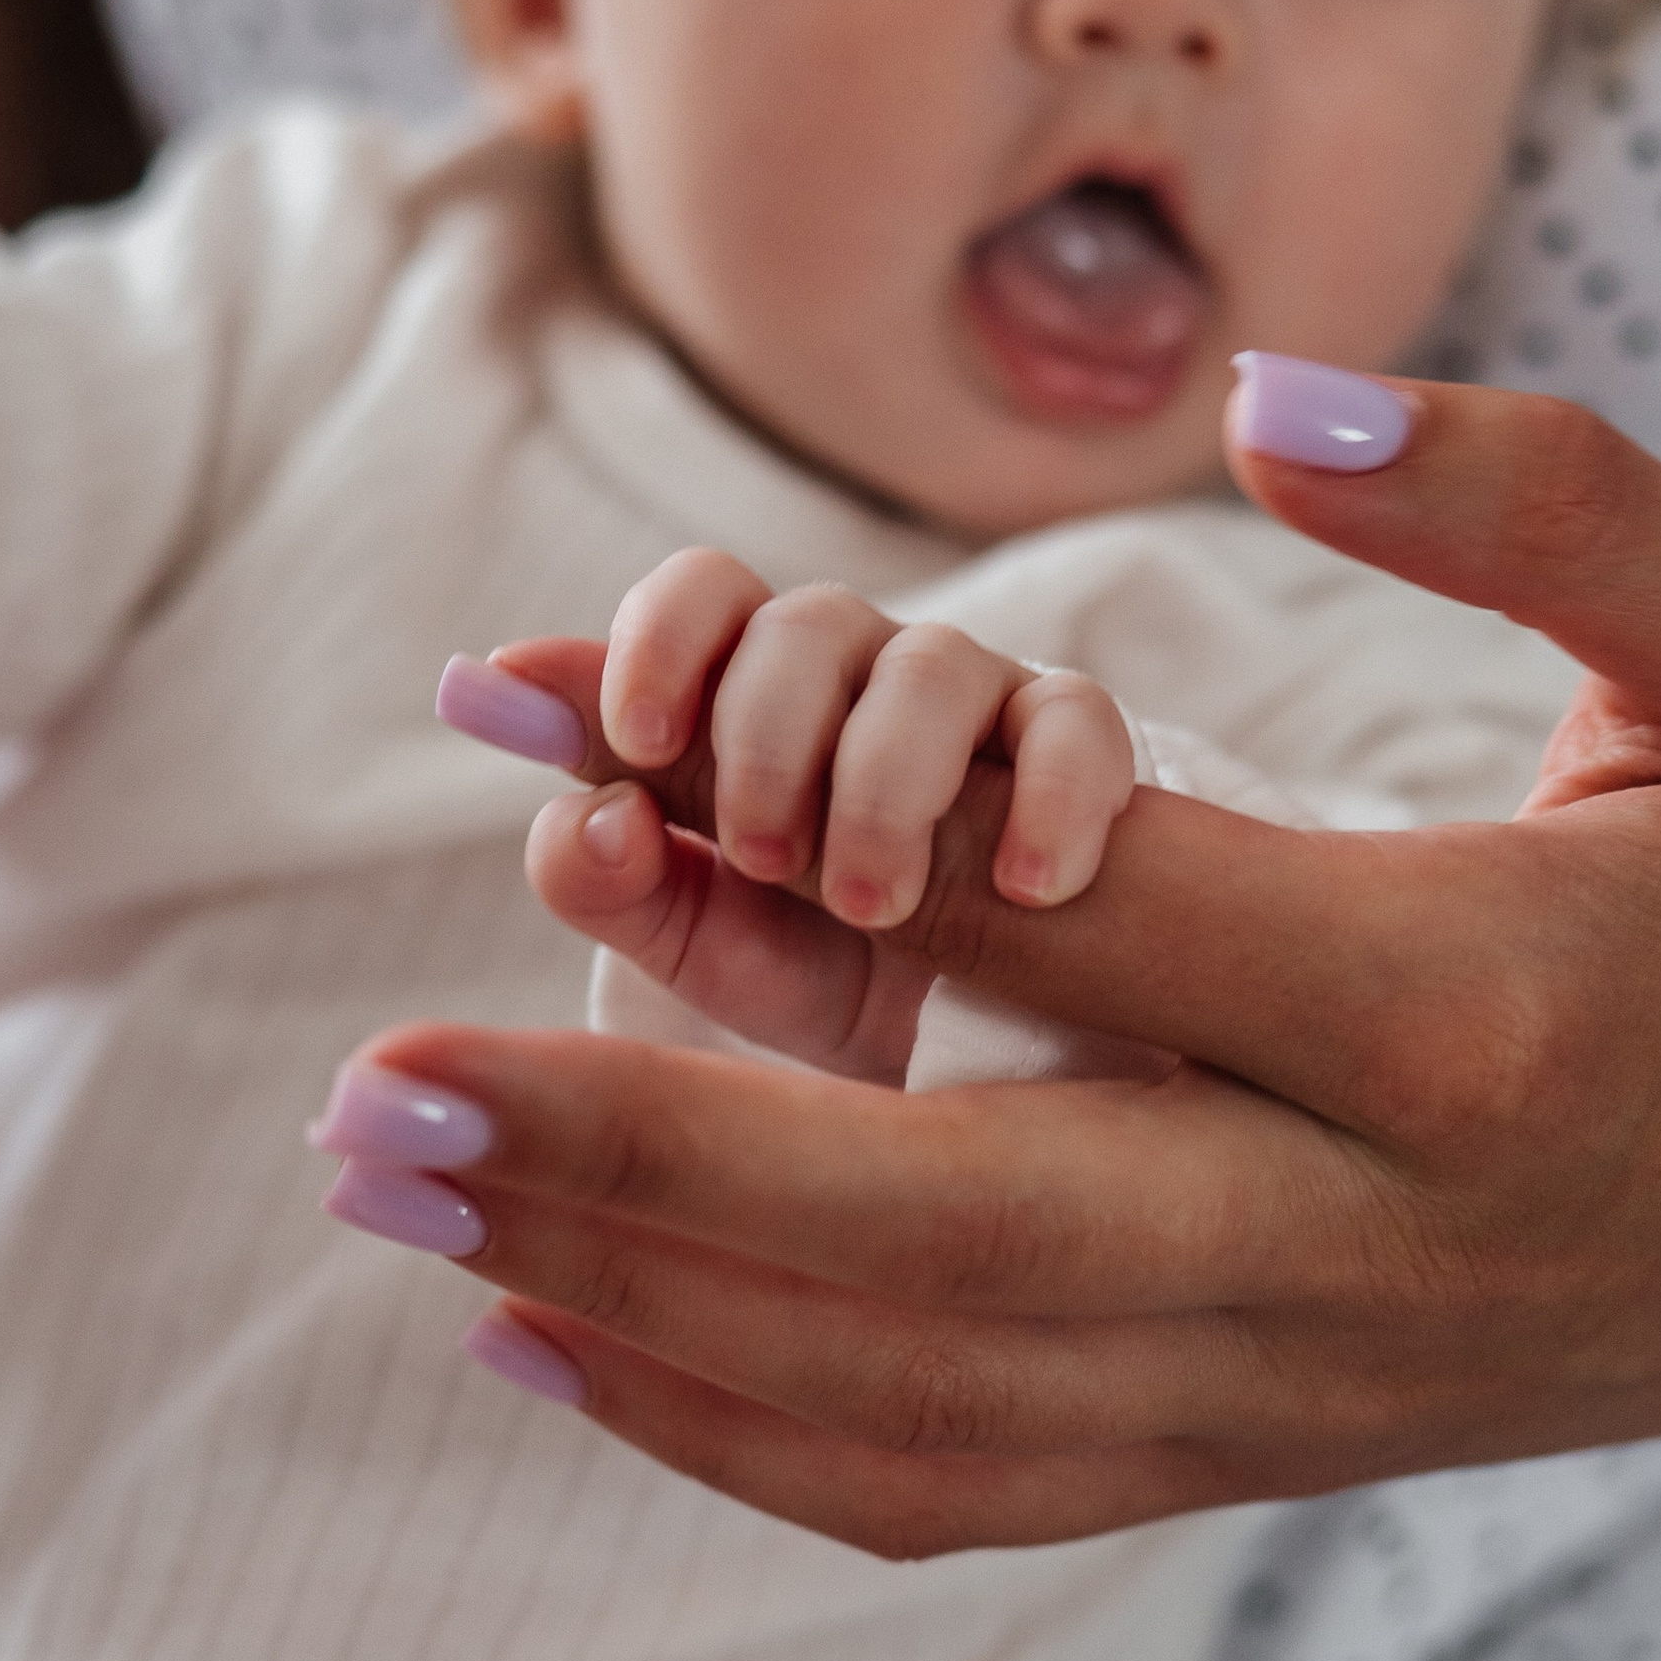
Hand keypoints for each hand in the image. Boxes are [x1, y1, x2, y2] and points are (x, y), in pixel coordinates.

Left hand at [318, 374, 1660, 1552]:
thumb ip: (1538, 497)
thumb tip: (1259, 400)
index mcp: (1471, 1008)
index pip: (1069, 912)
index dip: (777, 813)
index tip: (529, 720)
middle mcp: (1363, 1238)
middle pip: (939, 1231)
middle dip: (627, 1160)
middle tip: (362, 1085)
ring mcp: (1303, 1383)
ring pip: (914, 1403)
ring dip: (630, 1304)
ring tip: (396, 1193)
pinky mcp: (1264, 1451)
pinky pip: (963, 1488)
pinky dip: (739, 1437)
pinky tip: (560, 1343)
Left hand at [584, 545, 1137, 926]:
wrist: (962, 1067)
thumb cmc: (809, 971)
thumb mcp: (692, 946)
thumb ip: (600, 876)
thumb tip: (583, 809)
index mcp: (747, 693)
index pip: (701, 593)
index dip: (661, 640)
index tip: (639, 738)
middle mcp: (858, 674)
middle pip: (807, 622)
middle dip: (770, 743)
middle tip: (766, 862)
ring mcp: (974, 701)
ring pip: (932, 668)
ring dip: (887, 788)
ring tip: (873, 906)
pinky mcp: (1077, 748)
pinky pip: (1076, 724)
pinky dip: (1051, 799)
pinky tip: (1027, 888)